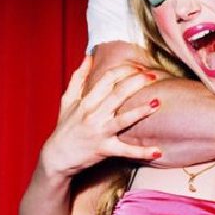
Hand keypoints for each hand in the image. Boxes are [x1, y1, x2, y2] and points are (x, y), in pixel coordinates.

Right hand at [39, 56, 161, 177]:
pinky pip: (125, 151)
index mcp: (87, 102)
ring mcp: (100, 132)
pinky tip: (158, 152)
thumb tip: (89, 57)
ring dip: (140, 112)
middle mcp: (93, 115)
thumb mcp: (67, 101)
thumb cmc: (64, 128)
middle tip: (152, 75)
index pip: (107, 80)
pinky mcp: (105, 149)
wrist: (56, 157)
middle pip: (117, 94)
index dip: (124, 71)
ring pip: (122, 120)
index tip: (140, 66)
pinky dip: (142, 152)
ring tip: (156, 104)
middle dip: (136, 83)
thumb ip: (78, 78)